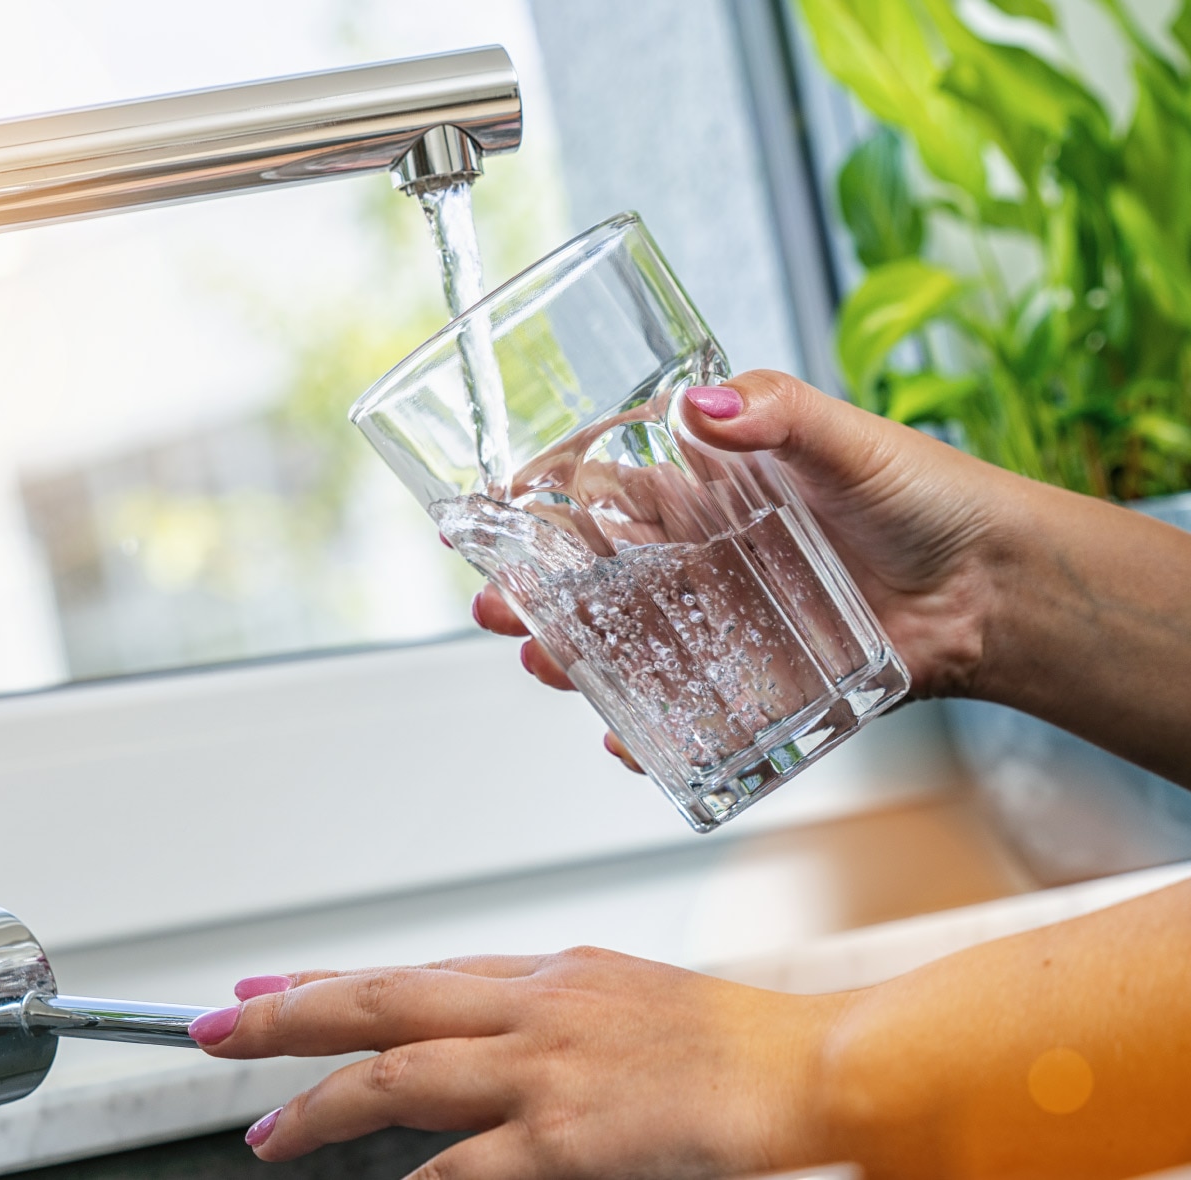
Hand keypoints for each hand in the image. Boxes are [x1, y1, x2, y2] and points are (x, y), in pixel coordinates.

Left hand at [190, 951, 845, 1177]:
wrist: (815, 1065)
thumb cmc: (732, 1044)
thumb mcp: (621, 1000)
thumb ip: (543, 1012)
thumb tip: (479, 1031)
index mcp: (546, 972)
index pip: (410, 970)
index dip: (327, 983)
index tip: (261, 988)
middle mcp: (532, 1005)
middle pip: (380, 999)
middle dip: (286, 1016)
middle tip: (213, 1029)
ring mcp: (546, 1067)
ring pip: (399, 1071)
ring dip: (321, 1105)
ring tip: (266, 1134)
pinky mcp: (572, 1134)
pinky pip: (468, 1164)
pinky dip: (422, 1179)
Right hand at [473, 370, 1017, 762]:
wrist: (997, 590)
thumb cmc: (925, 498)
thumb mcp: (848, 439)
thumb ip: (777, 413)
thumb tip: (703, 406)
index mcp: (704, 490)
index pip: (599, 491)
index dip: (537, 502)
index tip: (489, 513)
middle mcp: (699, 558)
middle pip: (589, 577)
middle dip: (532, 593)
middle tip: (497, 608)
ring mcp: (720, 624)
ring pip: (623, 646)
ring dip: (572, 660)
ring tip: (545, 667)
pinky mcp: (754, 683)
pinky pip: (685, 711)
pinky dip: (647, 732)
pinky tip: (622, 738)